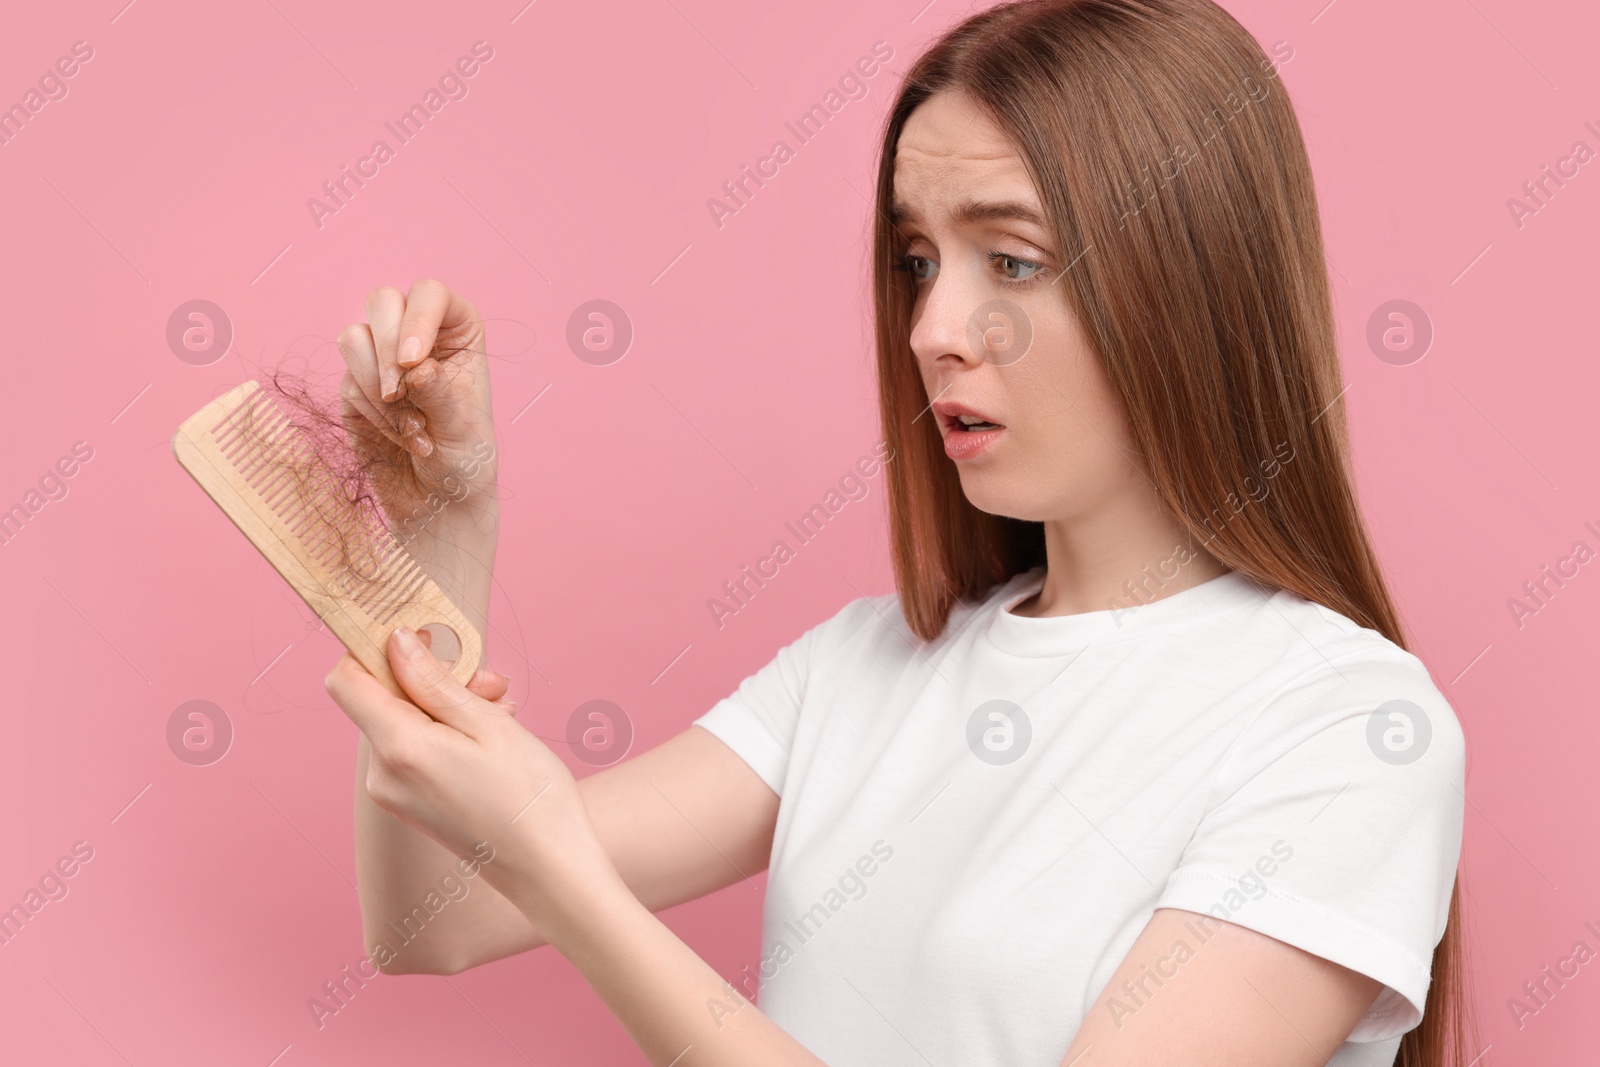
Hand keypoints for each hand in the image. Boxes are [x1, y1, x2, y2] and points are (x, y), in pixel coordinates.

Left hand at [325, 626, 597, 894]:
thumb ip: (434, 681)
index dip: (373, 649)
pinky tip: (494, 735)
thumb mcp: (488, 723)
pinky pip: (417, 749)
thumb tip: (395, 642)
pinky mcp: (412, 804)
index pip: (345, 680)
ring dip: (450, 704)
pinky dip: (449, 732)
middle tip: (492, 680)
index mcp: (398, 748)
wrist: (548, 870)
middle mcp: (383, 774)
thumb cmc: (529, 796)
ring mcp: (395, 793)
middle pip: (384, 698)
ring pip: (406, 722)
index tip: (420, 636)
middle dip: (433, 677)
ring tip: (503, 709)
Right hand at [335, 280, 499, 536]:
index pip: (430, 294)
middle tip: (400, 393)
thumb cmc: (465, 459)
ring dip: (377, 386)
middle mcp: (418, 334)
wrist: (437, 500)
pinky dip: (373, 413)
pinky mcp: (354, 386)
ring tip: (413, 427)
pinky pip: (347, 382)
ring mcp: (381, 357)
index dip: (417, 320)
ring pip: (353, 338)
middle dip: (386, 349)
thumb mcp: (463, 427)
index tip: (415, 362)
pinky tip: (400, 437)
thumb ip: (440, 393)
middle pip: (382, 301)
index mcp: (457, 330)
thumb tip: (416, 367)